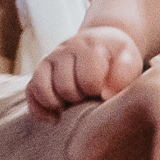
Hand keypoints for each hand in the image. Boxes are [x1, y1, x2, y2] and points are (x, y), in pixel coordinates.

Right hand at [26, 27, 145, 118]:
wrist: (101, 43)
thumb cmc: (117, 58)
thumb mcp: (129, 61)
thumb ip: (123, 74)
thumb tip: (105, 94)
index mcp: (89, 45)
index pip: (88, 79)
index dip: (97, 91)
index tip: (105, 90)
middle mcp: (64, 49)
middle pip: (65, 87)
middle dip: (81, 98)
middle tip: (91, 96)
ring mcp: (49, 60)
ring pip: (43, 90)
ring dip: (60, 104)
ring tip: (75, 104)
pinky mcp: (38, 73)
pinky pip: (31, 94)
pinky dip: (41, 111)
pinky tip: (58, 116)